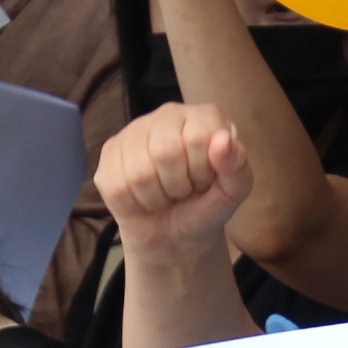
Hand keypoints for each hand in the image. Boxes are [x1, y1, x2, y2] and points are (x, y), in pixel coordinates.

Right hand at [93, 102, 251, 265]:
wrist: (175, 233)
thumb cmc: (207, 205)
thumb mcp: (233, 193)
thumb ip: (236, 166)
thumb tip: (224, 140)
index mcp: (204, 116)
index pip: (197, 139)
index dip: (202, 172)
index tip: (205, 180)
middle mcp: (168, 114)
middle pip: (164, 153)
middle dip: (178, 185)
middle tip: (185, 190)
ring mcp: (135, 131)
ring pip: (138, 173)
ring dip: (156, 197)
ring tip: (166, 194)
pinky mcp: (110, 152)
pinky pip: (117, 185)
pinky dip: (134, 204)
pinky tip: (144, 197)